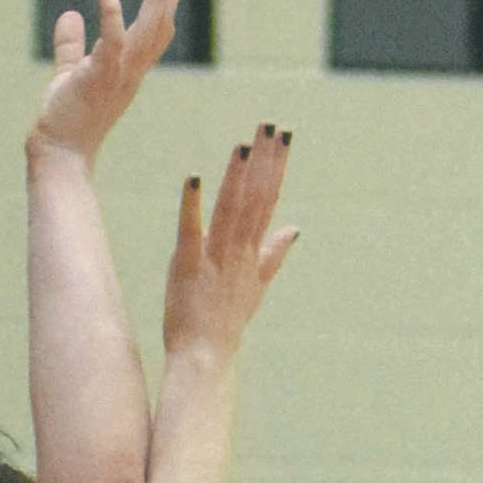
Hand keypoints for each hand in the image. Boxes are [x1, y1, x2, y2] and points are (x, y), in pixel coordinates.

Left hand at [32, 0, 181, 164]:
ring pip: (148, 32)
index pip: (155, 29)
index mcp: (130, 69)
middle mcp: (132, 71)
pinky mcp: (98, 78)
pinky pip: (112, 43)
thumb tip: (70, 14)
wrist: (60, 154)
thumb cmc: (67, 119)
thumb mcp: (71, 72)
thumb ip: (71, 44)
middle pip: (160, 25)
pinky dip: (111, 15)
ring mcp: (118, 75)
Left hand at [163, 124, 296, 357]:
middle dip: (264, 161)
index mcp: (252, 251)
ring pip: (229, 211)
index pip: (268, 200)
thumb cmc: (227, 321)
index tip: (284, 136)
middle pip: (255, 199)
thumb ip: (274, 254)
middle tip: (271, 125)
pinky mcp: (188, 267)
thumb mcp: (256, 285)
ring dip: (236, 177)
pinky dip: (192, 206)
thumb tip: (295, 228)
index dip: (276, 167)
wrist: (207, 357)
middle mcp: (238, 251)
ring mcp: (215, 258)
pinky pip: (191, 232)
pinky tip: (192, 180)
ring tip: (243, 144)